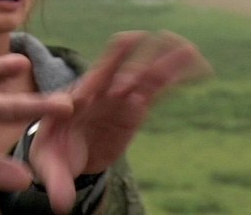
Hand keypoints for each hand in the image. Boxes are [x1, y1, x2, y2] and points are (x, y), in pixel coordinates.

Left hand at [29, 31, 212, 213]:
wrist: (65, 151)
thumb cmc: (52, 154)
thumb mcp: (50, 166)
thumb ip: (55, 181)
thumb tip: (60, 205)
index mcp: (73, 100)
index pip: (87, 86)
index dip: (102, 85)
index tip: (121, 92)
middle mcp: (98, 91)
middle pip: (117, 67)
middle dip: (133, 62)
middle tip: (149, 57)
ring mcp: (120, 95)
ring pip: (145, 72)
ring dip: (164, 61)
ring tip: (190, 50)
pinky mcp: (137, 104)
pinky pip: (160, 87)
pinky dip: (179, 76)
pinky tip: (201, 68)